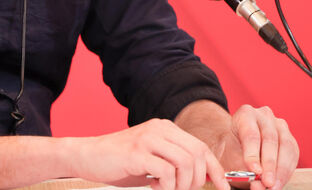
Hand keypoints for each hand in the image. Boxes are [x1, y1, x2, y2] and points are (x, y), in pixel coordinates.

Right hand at [72, 118, 224, 189]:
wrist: (87, 156)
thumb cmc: (119, 162)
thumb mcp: (152, 159)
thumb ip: (173, 163)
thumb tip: (201, 179)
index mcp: (165, 128)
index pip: (201, 147)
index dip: (216, 170)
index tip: (224, 187)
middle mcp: (159, 129)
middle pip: (197, 155)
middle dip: (198, 181)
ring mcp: (148, 139)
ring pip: (185, 163)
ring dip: (182, 185)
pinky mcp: (137, 153)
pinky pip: (166, 172)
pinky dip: (166, 186)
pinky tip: (153, 187)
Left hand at [176, 102, 298, 189]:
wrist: (238, 149)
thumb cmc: (232, 151)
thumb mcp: (231, 159)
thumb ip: (243, 169)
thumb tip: (258, 183)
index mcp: (245, 114)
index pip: (250, 134)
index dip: (253, 154)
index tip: (254, 171)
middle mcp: (264, 116)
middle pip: (270, 139)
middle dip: (269, 165)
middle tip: (266, 183)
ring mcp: (280, 126)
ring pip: (285, 147)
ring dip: (281, 171)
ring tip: (273, 186)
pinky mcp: (290, 139)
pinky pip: (292, 155)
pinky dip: (286, 171)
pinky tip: (279, 182)